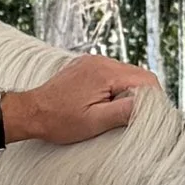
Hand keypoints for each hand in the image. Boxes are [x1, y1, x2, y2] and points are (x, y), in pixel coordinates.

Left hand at [8, 55, 162, 145]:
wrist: (30, 112)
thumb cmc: (59, 121)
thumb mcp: (94, 122)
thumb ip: (123, 112)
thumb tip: (149, 105)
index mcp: (105, 73)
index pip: (146, 79)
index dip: (153, 99)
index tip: (148, 116)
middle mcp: (100, 61)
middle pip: (137, 75)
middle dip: (140, 96)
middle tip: (131, 117)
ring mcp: (92, 62)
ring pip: (125, 74)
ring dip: (126, 92)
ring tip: (114, 112)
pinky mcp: (85, 66)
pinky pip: (110, 74)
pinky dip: (113, 88)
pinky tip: (103, 103)